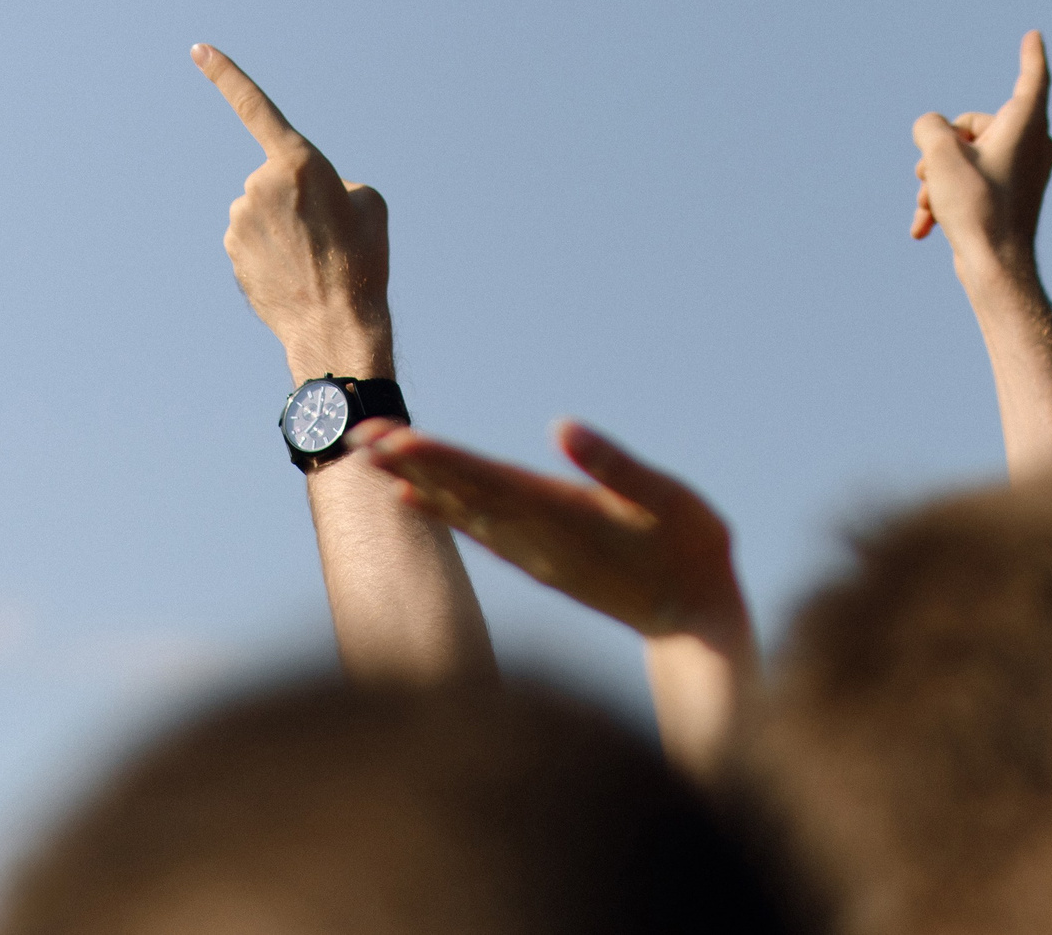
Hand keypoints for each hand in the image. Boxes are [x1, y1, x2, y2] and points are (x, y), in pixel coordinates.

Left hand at [194, 44, 392, 382]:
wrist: (334, 323)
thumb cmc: (362, 259)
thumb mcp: (370, 203)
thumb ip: (334, 180)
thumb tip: (307, 194)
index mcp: (297, 162)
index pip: (254, 106)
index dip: (226, 74)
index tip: (198, 49)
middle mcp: (258, 184)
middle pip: (277, 177)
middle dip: (298, 196)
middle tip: (328, 232)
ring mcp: (239, 219)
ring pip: (263, 208)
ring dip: (285, 225)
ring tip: (314, 257)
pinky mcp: (230, 250)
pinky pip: (252, 237)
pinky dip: (271, 249)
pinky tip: (293, 273)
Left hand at [350, 419, 748, 644]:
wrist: (695, 622)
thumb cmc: (693, 549)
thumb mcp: (667, 498)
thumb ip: (616, 467)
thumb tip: (564, 429)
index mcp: (563, 513)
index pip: (488, 479)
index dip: (440, 459)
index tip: (393, 439)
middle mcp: (537, 537)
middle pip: (462, 493)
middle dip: (410, 463)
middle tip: (356, 434)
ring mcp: (535, 554)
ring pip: (464, 512)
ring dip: (417, 482)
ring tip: (373, 457)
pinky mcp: (541, 565)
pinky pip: (479, 534)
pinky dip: (443, 513)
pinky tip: (414, 501)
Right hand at [911, 30, 1051, 277]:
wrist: (995, 270)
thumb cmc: (977, 208)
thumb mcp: (940, 156)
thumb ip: (929, 128)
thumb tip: (932, 133)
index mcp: (1027, 125)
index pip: (1033, 77)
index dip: (1030, 54)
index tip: (1034, 35)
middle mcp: (1031, 145)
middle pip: (973, 126)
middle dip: (940, 151)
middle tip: (930, 176)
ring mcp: (1021, 173)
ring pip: (965, 158)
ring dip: (937, 180)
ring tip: (929, 205)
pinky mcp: (1008, 197)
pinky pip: (970, 184)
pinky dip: (946, 199)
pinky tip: (924, 226)